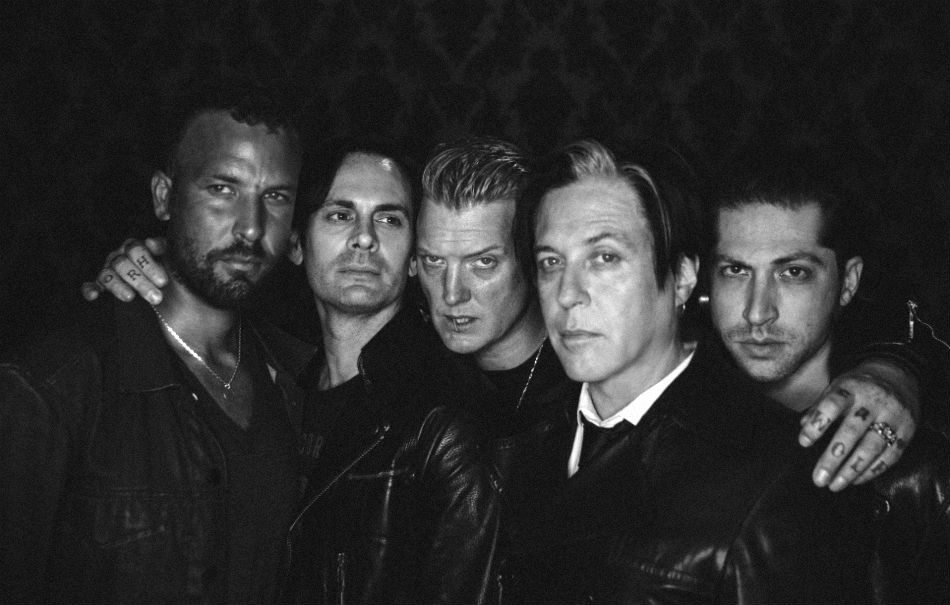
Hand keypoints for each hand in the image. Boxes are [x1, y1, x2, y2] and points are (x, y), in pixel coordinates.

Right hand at [80, 237, 168, 303]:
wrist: (156, 281)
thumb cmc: (161, 264)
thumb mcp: (165, 254)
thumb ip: (161, 247)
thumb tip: (151, 242)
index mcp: (134, 247)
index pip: (137, 251)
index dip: (149, 266)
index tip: (163, 282)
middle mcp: (118, 256)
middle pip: (124, 266)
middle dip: (140, 282)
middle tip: (156, 297)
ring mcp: (108, 269)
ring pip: (109, 276)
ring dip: (119, 287)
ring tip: (130, 297)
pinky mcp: (99, 283)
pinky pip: (92, 285)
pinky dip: (90, 289)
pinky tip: (93, 295)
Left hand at [799, 359, 918, 490]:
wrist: (898, 376)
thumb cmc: (858, 387)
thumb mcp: (837, 387)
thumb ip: (820, 406)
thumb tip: (803, 426)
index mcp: (851, 387)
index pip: (832, 405)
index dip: (817, 424)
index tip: (803, 442)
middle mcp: (873, 401)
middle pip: (851, 431)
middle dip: (833, 457)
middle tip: (819, 478)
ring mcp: (893, 415)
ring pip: (872, 447)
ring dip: (852, 470)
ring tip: (835, 485)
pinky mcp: (907, 430)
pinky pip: (890, 455)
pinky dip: (872, 471)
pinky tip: (856, 480)